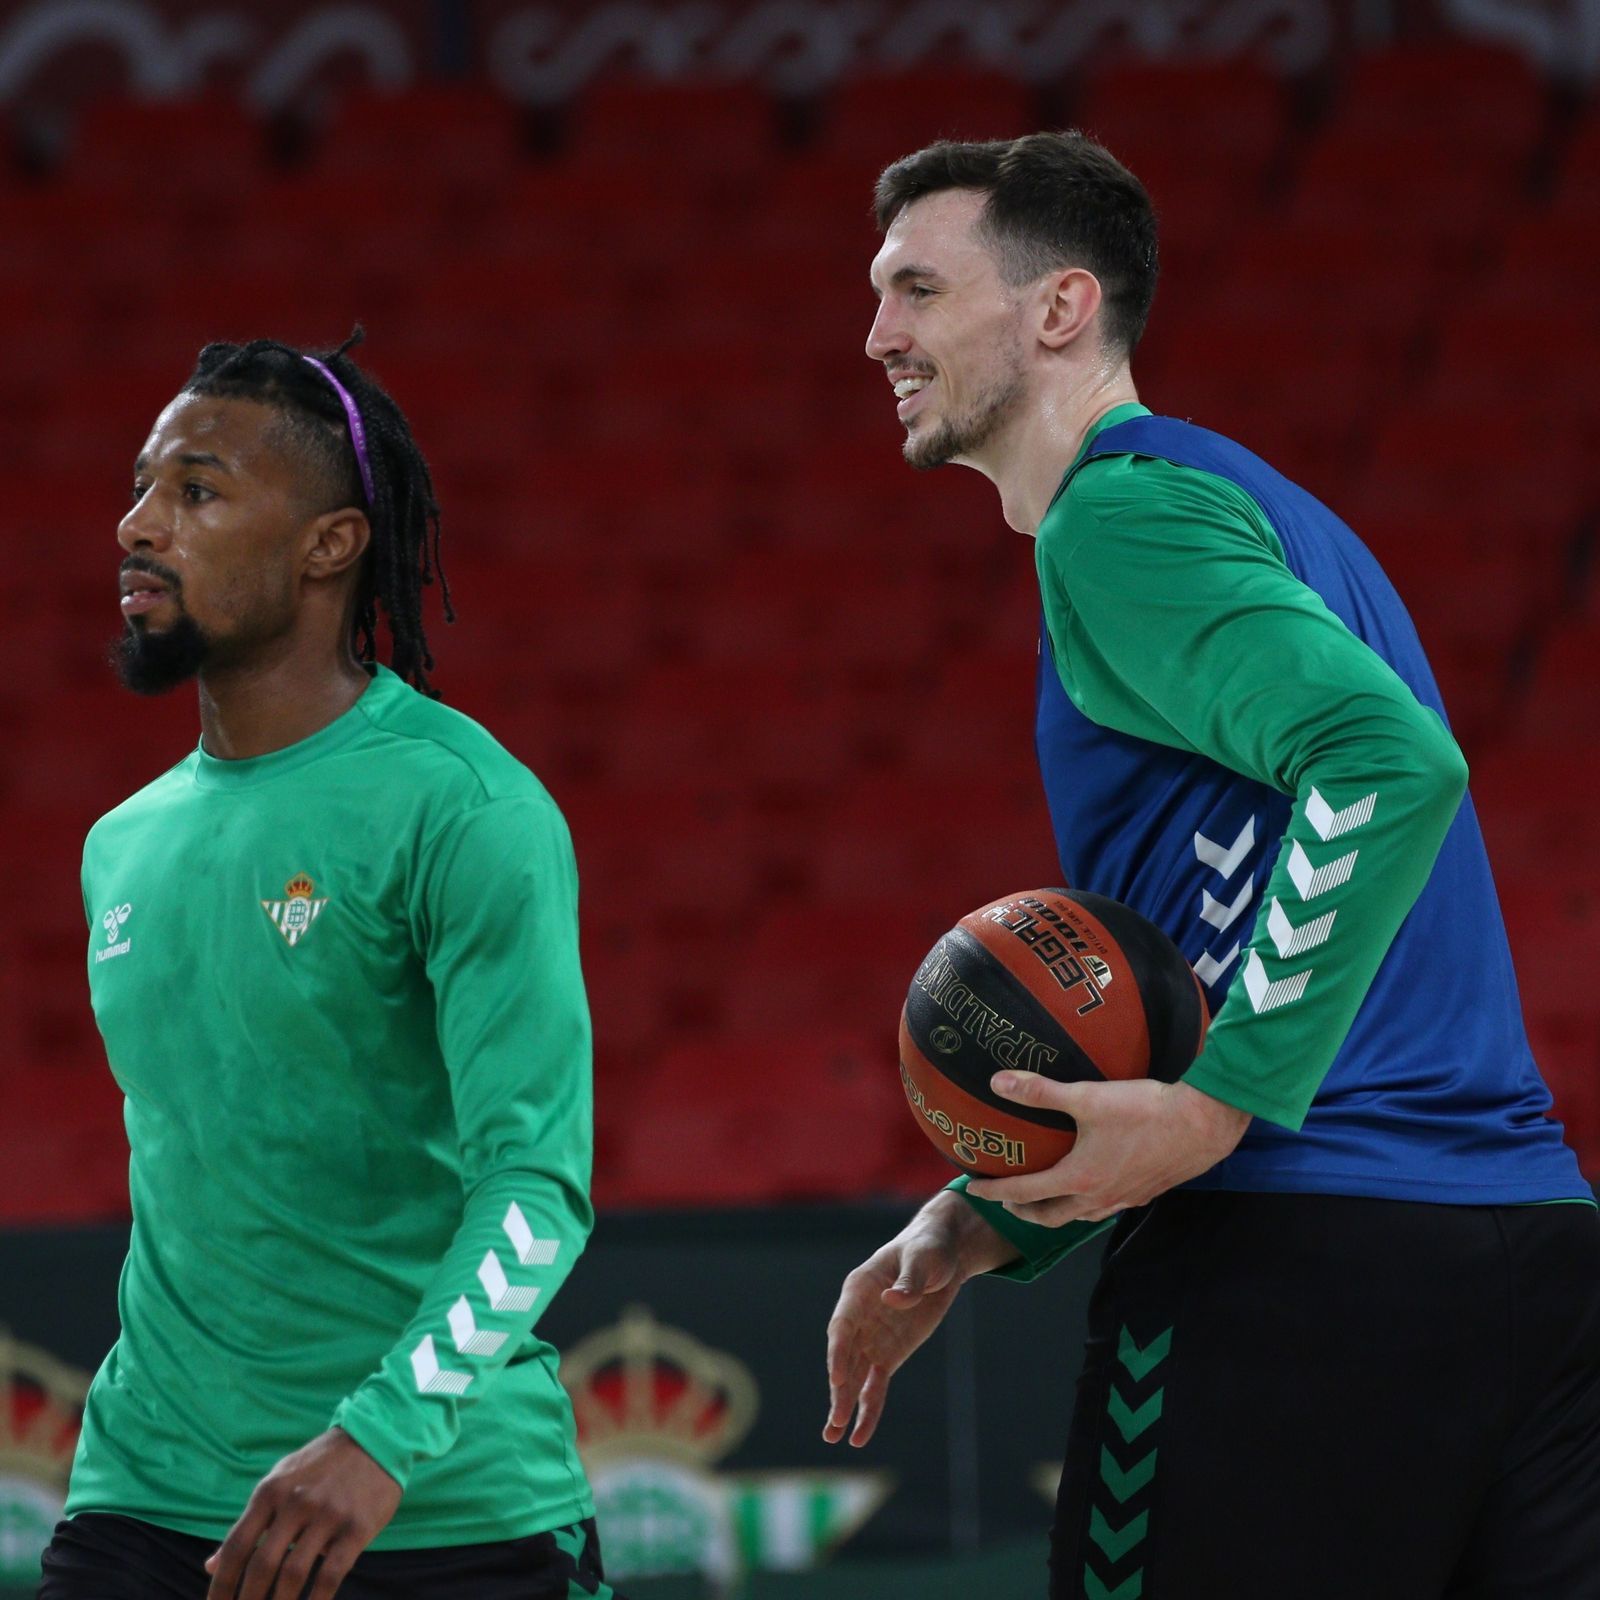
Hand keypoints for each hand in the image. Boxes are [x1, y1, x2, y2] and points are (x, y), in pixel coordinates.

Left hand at [205, 1427, 400, 1599]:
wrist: (376, 1437)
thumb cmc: (320, 1466)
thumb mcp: (279, 1482)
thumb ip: (250, 1523)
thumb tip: (212, 1565)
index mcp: (271, 1490)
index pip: (236, 1547)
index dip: (221, 1585)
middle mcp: (296, 1501)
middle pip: (261, 1566)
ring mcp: (328, 1514)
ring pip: (293, 1574)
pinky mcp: (357, 1527)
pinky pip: (330, 1574)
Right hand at [824, 1189, 1019, 1448]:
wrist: (944, 1255)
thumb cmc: (928, 1249)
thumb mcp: (923, 1260)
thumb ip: (909, 1282)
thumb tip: (892, 1300)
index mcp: (859, 1289)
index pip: (843, 1325)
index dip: (839, 1351)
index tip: (838, 1377)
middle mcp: (859, 1318)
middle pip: (844, 1357)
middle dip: (839, 1388)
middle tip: (835, 1420)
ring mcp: (873, 1338)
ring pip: (855, 1377)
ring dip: (845, 1405)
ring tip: (834, 1436)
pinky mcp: (889, 1354)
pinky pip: (876, 1384)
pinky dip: (869, 1408)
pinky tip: (860, 1434)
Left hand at [965, 1074, 1249, 1226]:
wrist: (1203, 1125)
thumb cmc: (1144, 1111)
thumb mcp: (1087, 1096)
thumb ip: (1040, 1091)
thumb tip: (998, 1082)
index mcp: (1078, 1179)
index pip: (1024, 1192)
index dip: (994, 1191)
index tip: (972, 1188)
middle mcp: (1098, 1198)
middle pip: (1051, 1217)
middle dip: (1024, 1211)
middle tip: (1006, 1200)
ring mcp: (1124, 1200)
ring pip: (1080, 1216)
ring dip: (1056, 1211)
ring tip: (1044, 1195)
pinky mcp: (1145, 1194)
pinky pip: (1105, 1208)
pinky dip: (1086, 1203)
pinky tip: (1091, 1184)